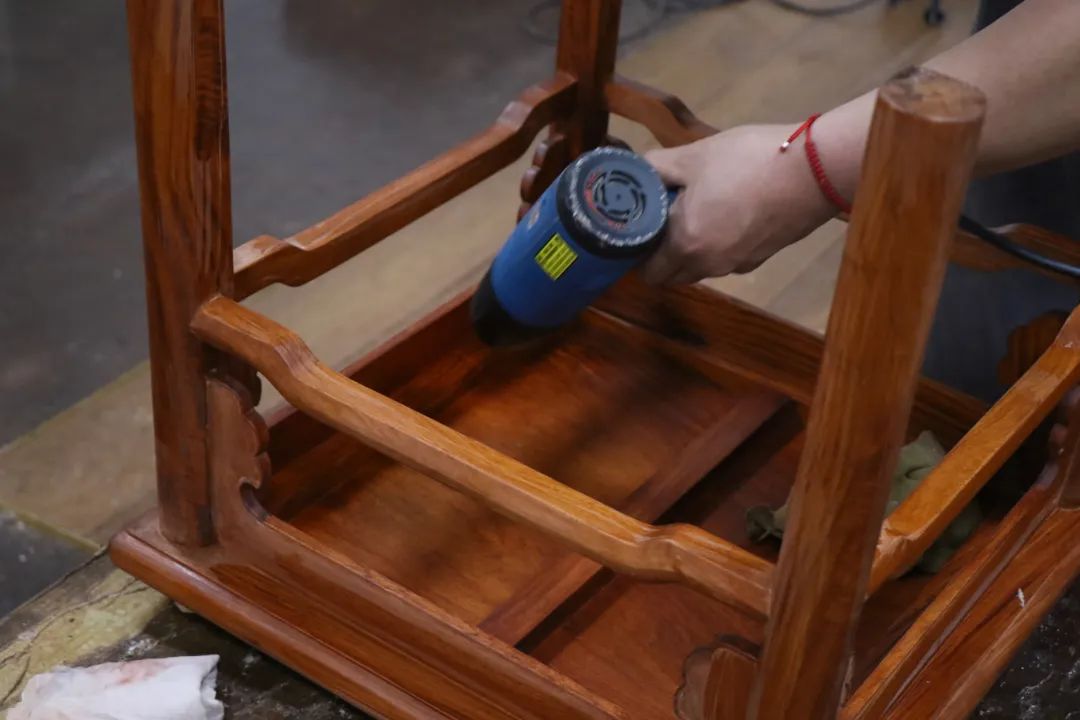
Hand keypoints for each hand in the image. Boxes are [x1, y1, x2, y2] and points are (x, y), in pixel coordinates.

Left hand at [641, 124, 836, 284]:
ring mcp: (738, 265)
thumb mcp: (693, 156)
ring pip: (702, 269)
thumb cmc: (746, 160)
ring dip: (693, 251)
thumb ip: (656, 167)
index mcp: (685, 245)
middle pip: (674, 276)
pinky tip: (728, 213)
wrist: (815, 169)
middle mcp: (709, 265)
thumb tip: (636, 171)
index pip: (650, 273)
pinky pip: (728, 259)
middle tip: (664, 221)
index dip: (639, 254)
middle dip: (663, 256)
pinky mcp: (762, 258)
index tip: (640, 231)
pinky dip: (720, 245)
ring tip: (697, 212)